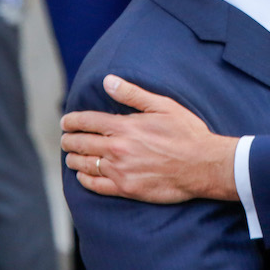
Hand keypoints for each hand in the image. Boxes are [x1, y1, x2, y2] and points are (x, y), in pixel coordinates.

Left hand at [61, 75, 238, 203]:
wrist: (203, 165)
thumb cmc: (187, 133)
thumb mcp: (164, 106)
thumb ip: (133, 94)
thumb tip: (108, 81)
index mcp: (125, 127)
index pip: (87, 121)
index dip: (72, 120)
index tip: (66, 121)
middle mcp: (117, 149)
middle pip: (80, 143)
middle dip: (69, 139)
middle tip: (67, 138)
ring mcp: (120, 170)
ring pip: (84, 165)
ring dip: (73, 159)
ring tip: (72, 156)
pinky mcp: (125, 188)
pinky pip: (94, 185)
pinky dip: (84, 179)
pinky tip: (83, 175)